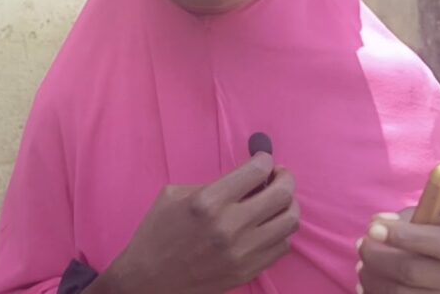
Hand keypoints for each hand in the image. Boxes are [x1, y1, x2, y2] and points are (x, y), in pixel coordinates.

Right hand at [92, 153, 298, 293]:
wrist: (150, 279)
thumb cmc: (158, 232)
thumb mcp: (174, 195)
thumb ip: (212, 184)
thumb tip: (246, 178)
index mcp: (208, 202)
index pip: (257, 171)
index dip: (265, 160)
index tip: (263, 160)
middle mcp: (229, 226)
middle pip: (282, 194)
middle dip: (285, 178)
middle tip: (279, 176)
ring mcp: (242, 252)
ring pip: (290, 221)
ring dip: (288, 204)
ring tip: (278, 201)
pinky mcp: (247, 271)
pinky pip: (282, 246)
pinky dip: (280, 231)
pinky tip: (268, 226)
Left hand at [356, 209, 439, 293]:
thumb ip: (416, 220)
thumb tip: (378, 223)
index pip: (437, 243)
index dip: (401, 235)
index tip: (373, 228)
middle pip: (413, 272)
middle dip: (377, 258)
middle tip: (361, 245)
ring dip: (373, 279)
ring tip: (363, 266)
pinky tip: (369, 286)